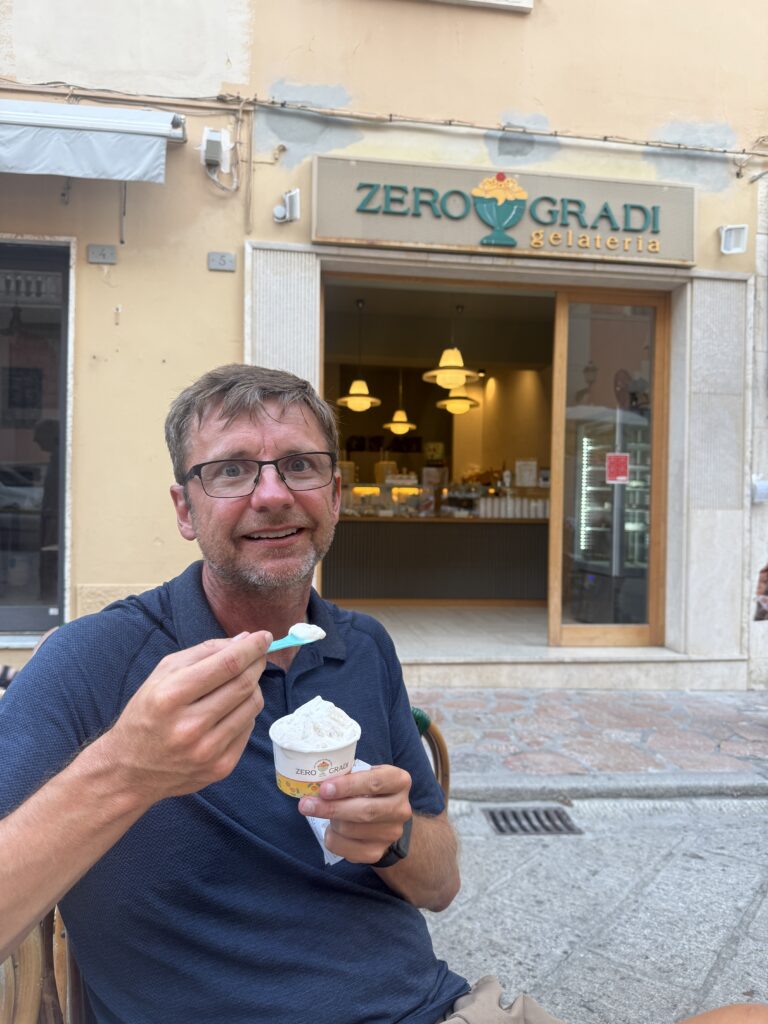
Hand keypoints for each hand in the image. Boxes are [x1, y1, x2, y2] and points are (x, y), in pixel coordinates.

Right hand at [104, 631, 271, 803]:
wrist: (130, 770)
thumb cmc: (147, 714)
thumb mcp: (162, 674)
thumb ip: (204, 652)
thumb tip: (244, 639)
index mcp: (170, 696)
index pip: (227, 665)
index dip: (251, 647)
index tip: (264, 636)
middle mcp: (189, 726)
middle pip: (244, 684)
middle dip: (256, 663)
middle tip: (258, 655)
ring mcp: (207, 751)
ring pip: (252, 706)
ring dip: (253, 687)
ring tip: (238, 683)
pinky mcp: (220, 767)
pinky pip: (249, 728)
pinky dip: (245, 713)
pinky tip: (229, 711)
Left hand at [297, 765, 411, 863]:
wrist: (386, 822)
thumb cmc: (369, 792)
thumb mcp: (366, 776)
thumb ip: (349, 777)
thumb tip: (317, 782)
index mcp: (399, 781)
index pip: (375, 782)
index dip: (348, 785)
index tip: (324, 788)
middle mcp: (401, 809)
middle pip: (364, 811)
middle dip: (331, 807)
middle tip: (306, 804)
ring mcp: (391, 833)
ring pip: (351, 830)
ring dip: (330, 821)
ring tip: (322, 812)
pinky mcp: (377, 852)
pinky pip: (345, 848)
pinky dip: (332, 838)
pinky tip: (331, 829)